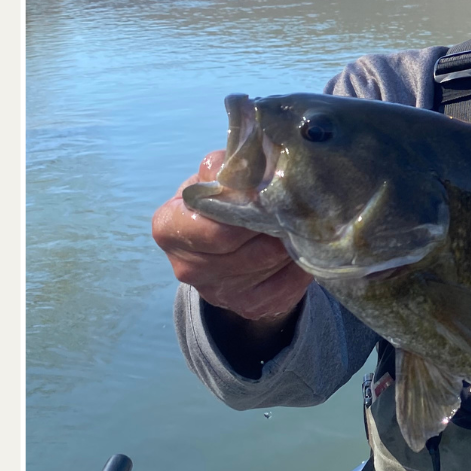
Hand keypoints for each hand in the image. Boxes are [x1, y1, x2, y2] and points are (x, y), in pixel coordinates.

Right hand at [151, 149, 311, 326]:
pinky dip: (302, 264)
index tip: (269, 196)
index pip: (215, 228)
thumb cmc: (216, 204)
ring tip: (298, 223)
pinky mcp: (249, 307)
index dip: (249, 212)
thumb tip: (251, 163)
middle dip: (275, 225)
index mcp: (169, 228)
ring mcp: (218, 293)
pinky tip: (301, 248)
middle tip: (295, 207)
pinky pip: (289, 284)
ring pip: (272, 262)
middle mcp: (186, 267)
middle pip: (249, 248)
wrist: (224, 249)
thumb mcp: (212, 178)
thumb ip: (225, 167)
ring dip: (291, 241)